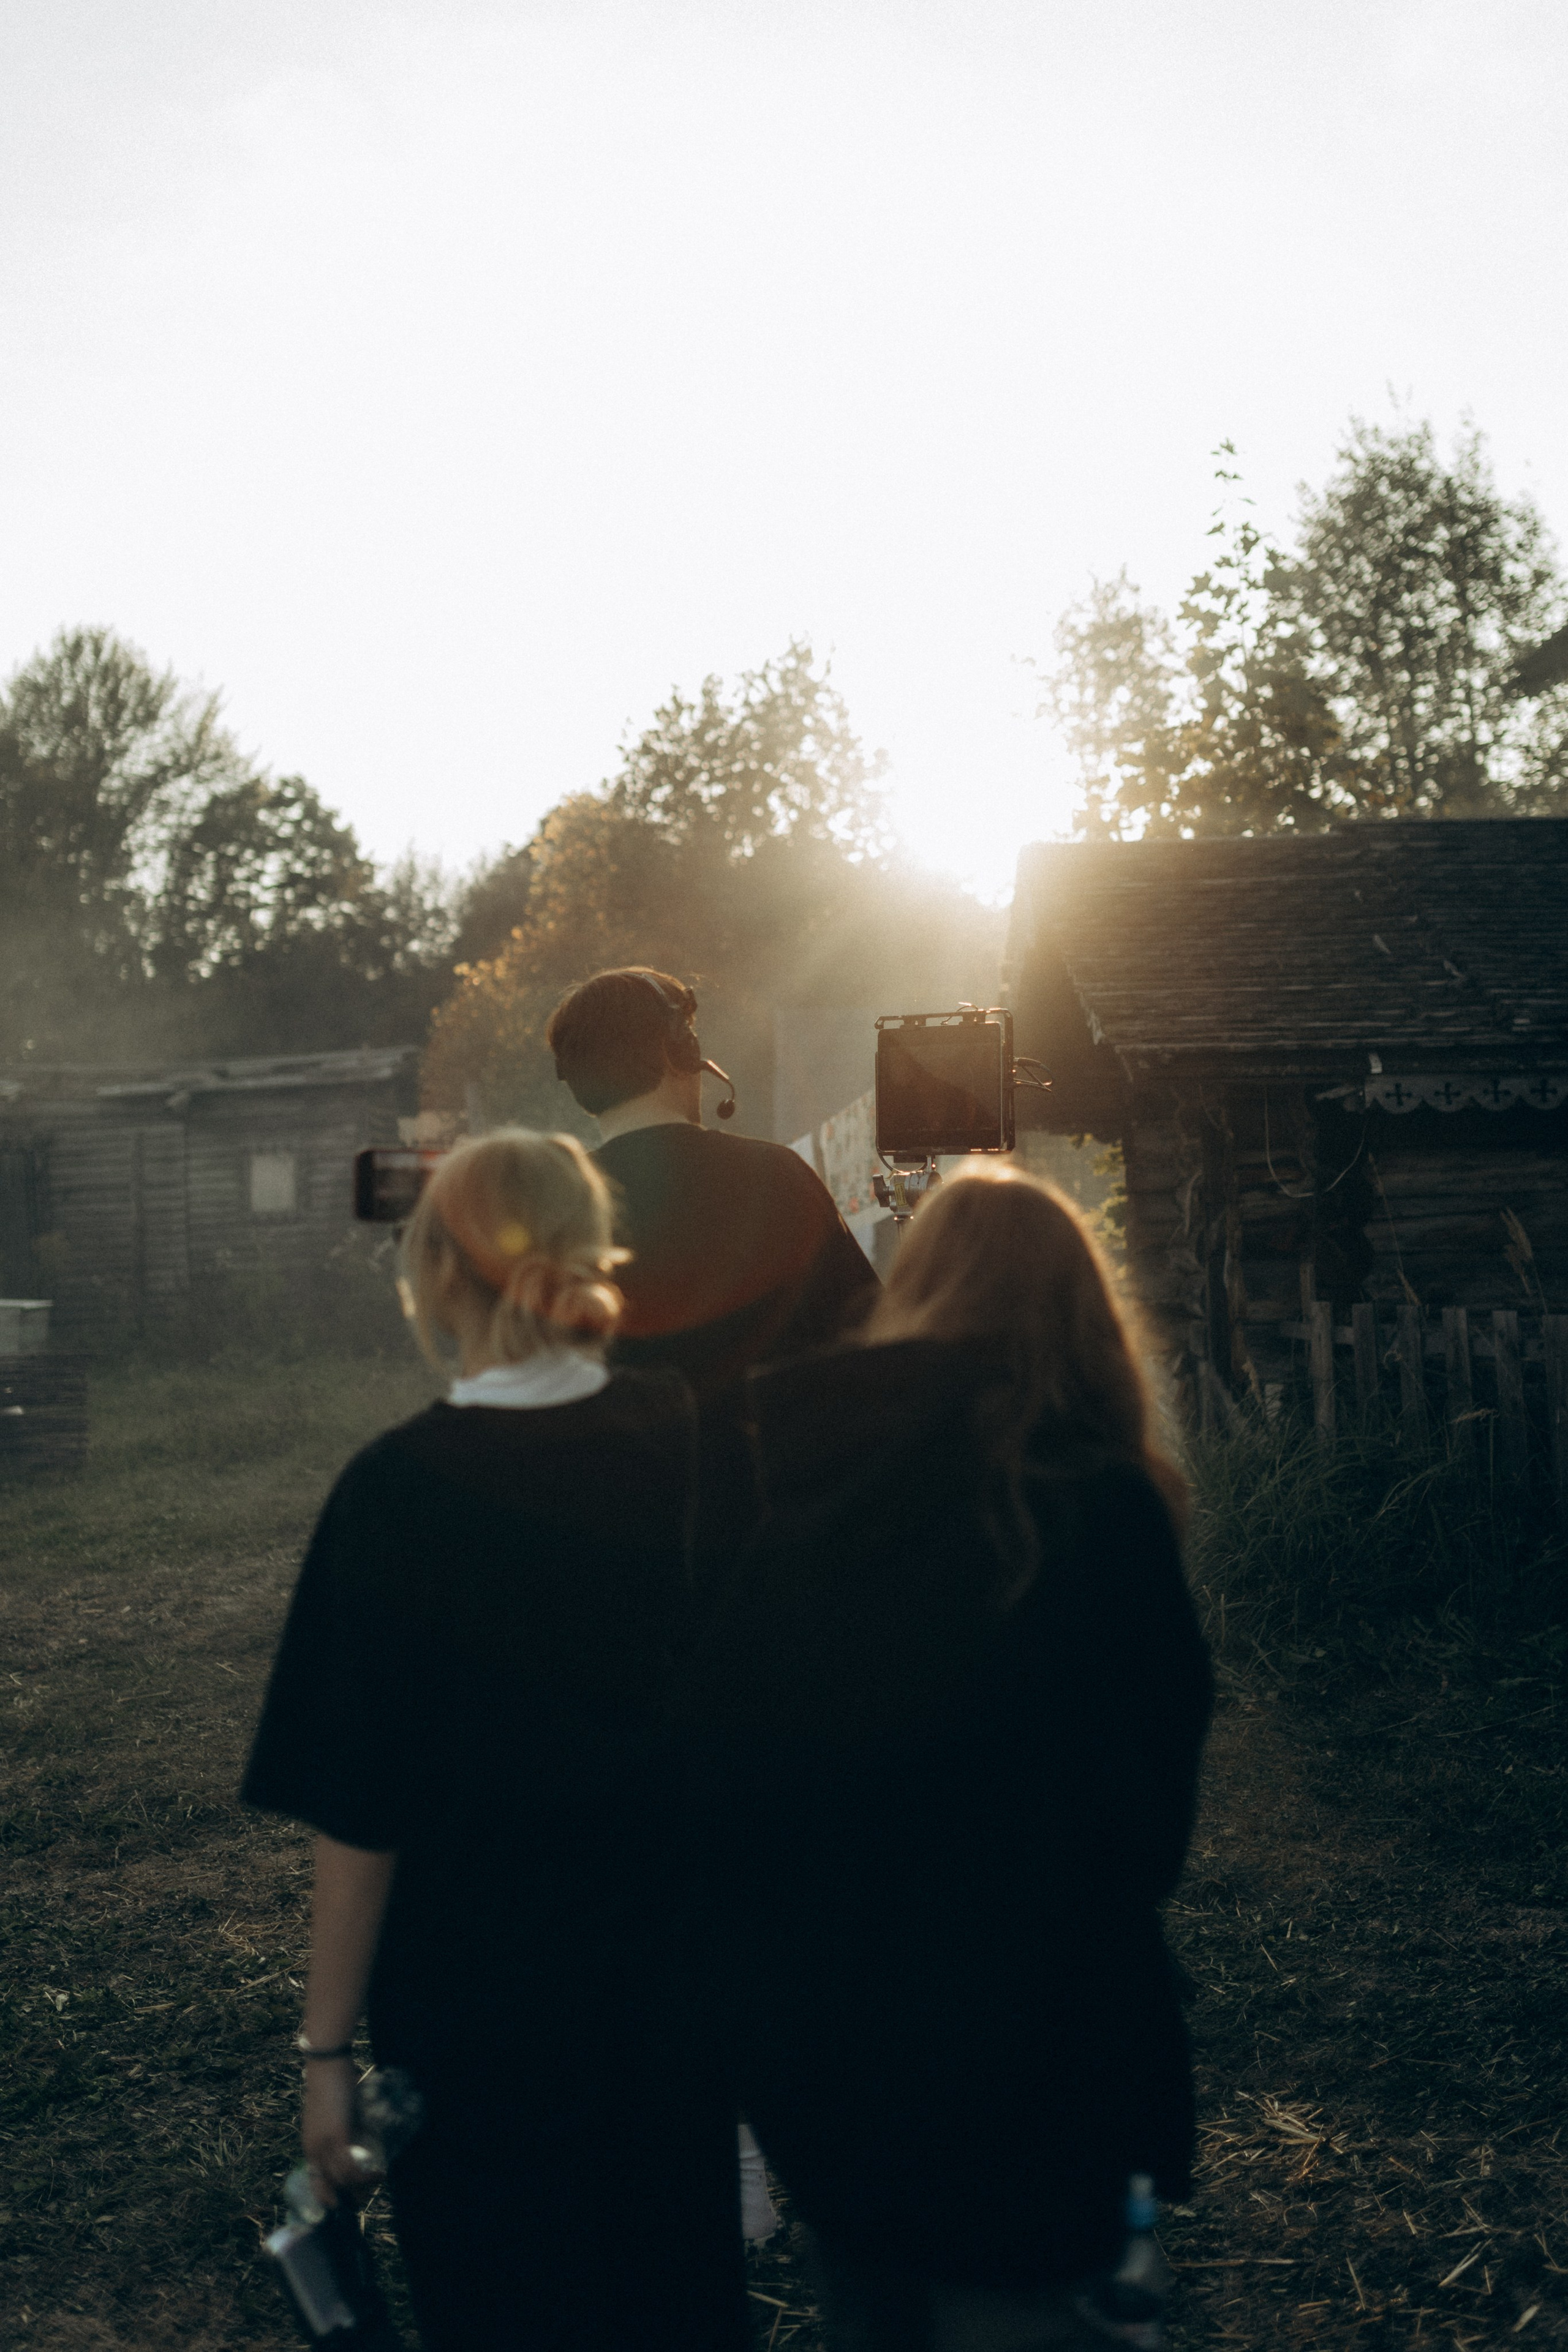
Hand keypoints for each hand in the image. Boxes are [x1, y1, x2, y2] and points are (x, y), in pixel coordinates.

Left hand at [301, 2061, 376, 2208]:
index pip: (316, 2184)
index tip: (346, 2202)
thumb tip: (358, 2145)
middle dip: (350, 2196)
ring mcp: (325, 2145)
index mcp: (310, 2147)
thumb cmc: (330, 2087)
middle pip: (331, 2186)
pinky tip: (379, 2173)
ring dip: (362, 2186)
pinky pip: (351, 2167)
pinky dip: (366, 2175)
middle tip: (367, 2196)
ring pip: (343, 2180)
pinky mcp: (339, 2135)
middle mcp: (314, 2150)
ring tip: (378, 2181)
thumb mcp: (332, 2117)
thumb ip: (341, 2133)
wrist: (326, 2067)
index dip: (329, 2197)